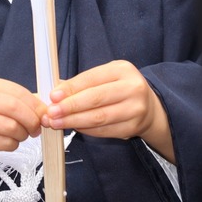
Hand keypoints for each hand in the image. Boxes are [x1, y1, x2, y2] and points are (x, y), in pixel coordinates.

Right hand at [0, 75, 46, 168]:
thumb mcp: (0, 102)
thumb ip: (22, 102)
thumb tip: (45, 109)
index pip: (17, 92)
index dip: (35, 105)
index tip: (43, 114)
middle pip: (14, 108)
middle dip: (31, 120)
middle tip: (36, 128)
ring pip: (12, 128)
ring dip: (22, 135)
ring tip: (18, 135)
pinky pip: (5, 143)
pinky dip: (12, 145)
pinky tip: (5, 142)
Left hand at [42, 59, 174, 161]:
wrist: (149, 107)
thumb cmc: (121, 88)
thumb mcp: (106, 76)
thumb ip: (82, 83)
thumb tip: (54, 92)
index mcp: (123, 70)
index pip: (92, 79)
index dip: (71, 88)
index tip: (53, 96)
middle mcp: (132, 88)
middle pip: (96, 99)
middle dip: (70, 107)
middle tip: (51, 113)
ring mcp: (135, 109)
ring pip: (99, 117)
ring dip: (74, 121)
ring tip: (57, 123)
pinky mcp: (133, 127)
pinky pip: (104, 131)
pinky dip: (86, 130)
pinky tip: (74, 127)